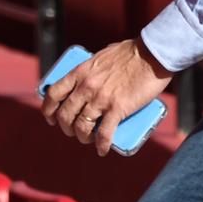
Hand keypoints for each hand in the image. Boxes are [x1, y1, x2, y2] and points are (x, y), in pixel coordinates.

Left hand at [40, 38, 173, 153]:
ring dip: (83, 138)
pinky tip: (102, 150)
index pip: (54, 94)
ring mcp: (100, 99)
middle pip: (65, 115)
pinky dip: (101, 146)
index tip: (52, 118)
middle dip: (67, 128)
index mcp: (80, 72)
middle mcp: (86, 87)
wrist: (153, 53)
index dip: (49, 110)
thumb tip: (95, 73)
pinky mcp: (118, 109)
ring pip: (82, 127)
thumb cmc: (133, 51)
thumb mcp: (103, 55)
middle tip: (74, 131)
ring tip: (89, 140)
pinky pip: (104, 134)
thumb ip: (95, 66)